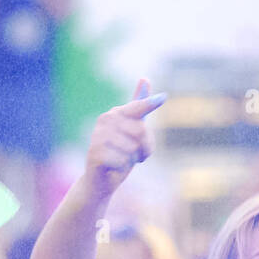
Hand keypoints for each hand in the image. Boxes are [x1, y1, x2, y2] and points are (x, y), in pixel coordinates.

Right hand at [83, 79, 166, 200]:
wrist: (101, 180)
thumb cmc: (120, 154)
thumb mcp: (133, 131)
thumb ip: (138, 109)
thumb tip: (144, 78)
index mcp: (116, 113)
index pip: (137, 107)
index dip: (150, 104)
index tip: (163, 98)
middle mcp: (105, 120)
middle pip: (141, 131)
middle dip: (144, 147)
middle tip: (133, 154)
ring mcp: (98, 136)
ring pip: (132, 147)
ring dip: (132, 159)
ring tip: (121, 160)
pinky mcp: (94, 153)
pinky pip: (122, 160)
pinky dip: (121, 167)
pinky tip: (113, 167)